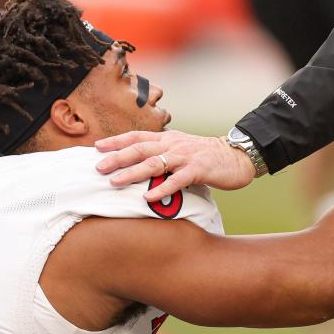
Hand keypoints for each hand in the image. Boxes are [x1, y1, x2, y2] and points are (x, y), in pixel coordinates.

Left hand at [95, 129, 254, 200]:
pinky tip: (149, 197)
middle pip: (141, 148)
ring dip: (133, 172)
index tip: (97, 147)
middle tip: (98, 167)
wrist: (237, 156)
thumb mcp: (181, 149)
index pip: (138, 136)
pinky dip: (162, 188)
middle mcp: (173, 144)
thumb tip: (137, 164)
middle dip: (117, 157)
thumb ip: (162, 153)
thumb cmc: (206, 156)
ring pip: (155, 163)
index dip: (117, 141)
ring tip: (115, 182)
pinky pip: (177, 179)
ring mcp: (186, 156)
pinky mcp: (198, 169)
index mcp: (168, 138)